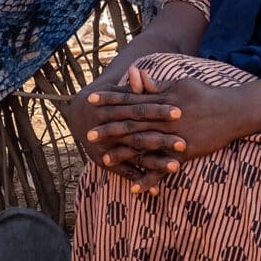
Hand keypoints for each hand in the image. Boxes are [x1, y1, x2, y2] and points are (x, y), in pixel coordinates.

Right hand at [64, 75, 181, 190]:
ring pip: (134, 156)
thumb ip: (130, 88)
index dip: (158, 111)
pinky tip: (157, 189)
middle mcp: (108, 130)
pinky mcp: (104, 161)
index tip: (179, 111)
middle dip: (162, 140)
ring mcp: (106, 148)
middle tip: (184, 143)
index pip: (139, 109)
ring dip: (155, 163)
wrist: (76, 114)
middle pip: (139, 135)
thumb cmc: (104, 100)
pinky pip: (125, 173)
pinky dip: (140, 181)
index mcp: (113, 110)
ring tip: (177, 167)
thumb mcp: (115, 93)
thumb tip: (138, 71)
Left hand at [85, 66, 251, 187]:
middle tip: (89, 135)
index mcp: (162, 100)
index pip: (130, 99)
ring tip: (104, 160)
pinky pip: (163, 169)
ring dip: (124, 155)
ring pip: (144, 147)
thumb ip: (156, 86)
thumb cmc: (205, 95)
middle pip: (132, 124)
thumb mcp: (180, 85)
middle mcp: (165, 119)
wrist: (232, 112)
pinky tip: (135, 188)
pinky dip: (150, 179)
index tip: (91, 100)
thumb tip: (136, 75)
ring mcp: (174, 137)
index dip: (110, 99)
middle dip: (110, 129)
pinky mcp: (184, 153)